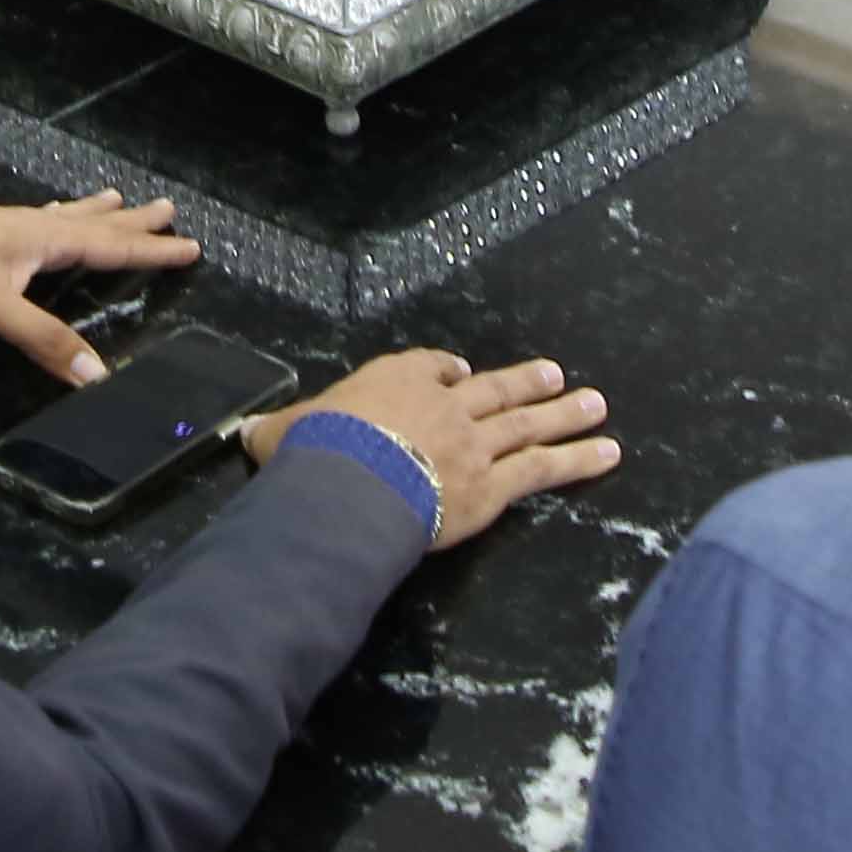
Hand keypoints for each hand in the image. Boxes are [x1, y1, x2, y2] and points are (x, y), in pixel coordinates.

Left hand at [0, 191, 200, 383]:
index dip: (148, 249)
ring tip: (117, 199)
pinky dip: (53, 224)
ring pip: (61, 220)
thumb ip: (44, 339)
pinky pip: (33, 229)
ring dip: (94, 215)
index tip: (189, 245)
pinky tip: (44, 222)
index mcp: (37, 236)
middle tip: (167, 209)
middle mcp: (24, 229)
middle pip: (90, 223)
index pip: (106, 245)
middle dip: (130, 222)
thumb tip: (98, 375)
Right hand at [240, 351, 617, 550]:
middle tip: (557, 376)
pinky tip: (607, 454)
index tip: (460, 371)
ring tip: (597, 405)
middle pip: (493, 390)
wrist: (349, 482)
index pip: (429, 369)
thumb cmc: (312, 453)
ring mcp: (475, 441)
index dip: (447, 372)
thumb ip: (275, 433)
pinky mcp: (494, 482)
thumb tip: (244, 436)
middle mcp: (443, 403)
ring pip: (527, 423)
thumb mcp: (282, 433)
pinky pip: (543, 468)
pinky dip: (577, 460)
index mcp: (394, 382)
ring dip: (565, 414)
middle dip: (525, 383)